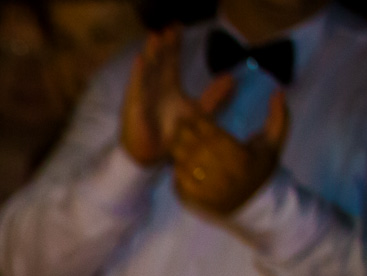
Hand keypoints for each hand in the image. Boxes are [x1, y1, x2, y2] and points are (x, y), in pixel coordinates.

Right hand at [121, 27, 235, 166]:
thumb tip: (232, 79)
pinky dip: (138, 74)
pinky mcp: (134, 108)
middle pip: (159, 62)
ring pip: (147, 71)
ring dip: (151, 54)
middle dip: (162, 45)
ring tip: (154, 36)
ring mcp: (142, 97)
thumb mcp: (198, 113)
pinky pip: (135, 89)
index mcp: (168, 87)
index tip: (177, 28)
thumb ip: (214, 97)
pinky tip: (140, 60)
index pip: (170, 62)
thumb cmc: (171, 136)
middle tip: (167, 26)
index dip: (174, 46)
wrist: (152, 158)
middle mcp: (154, 89)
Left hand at [169, 90, 287, 215]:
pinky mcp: (197, 201)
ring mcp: (210, 190)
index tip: (196, 113)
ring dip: (178, 149)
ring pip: (186, 164)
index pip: (214, 135)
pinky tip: (177, 159)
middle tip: (180, 122)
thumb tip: (278, 90)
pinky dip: (178, 169)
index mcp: (241, 158)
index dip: (201, 122)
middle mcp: (224, 175)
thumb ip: (278, 116)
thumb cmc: (262, 168)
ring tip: (176, 138)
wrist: (255, 204)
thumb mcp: (274, 143)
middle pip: (197, 148)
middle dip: (186, 133)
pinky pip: (181, 181)